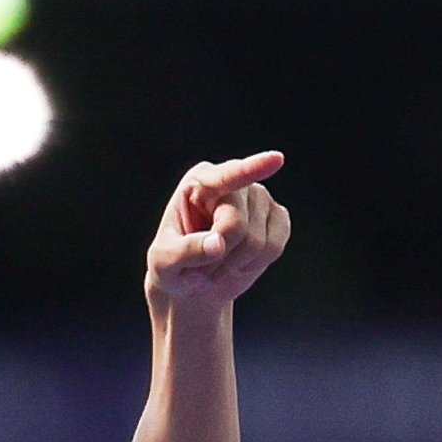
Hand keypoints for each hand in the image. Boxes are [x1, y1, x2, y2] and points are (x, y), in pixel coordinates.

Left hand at [146, 151, 289, 304]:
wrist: (192, 282)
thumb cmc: (172, 265)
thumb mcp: (165, 261)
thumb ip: (186, 251)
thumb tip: (218, 244)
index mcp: (199, 182)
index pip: (226, 177)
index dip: (252, 168)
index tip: (276, 159)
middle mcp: (234, 184)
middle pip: (237, 226)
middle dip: (218, 255)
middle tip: (199, 264)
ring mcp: (259, 198)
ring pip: (258, 242)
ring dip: (234, 264)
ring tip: (216, 263)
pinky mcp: (277, 217)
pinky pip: (274, 247)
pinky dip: (254, 264)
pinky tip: (237, 262)